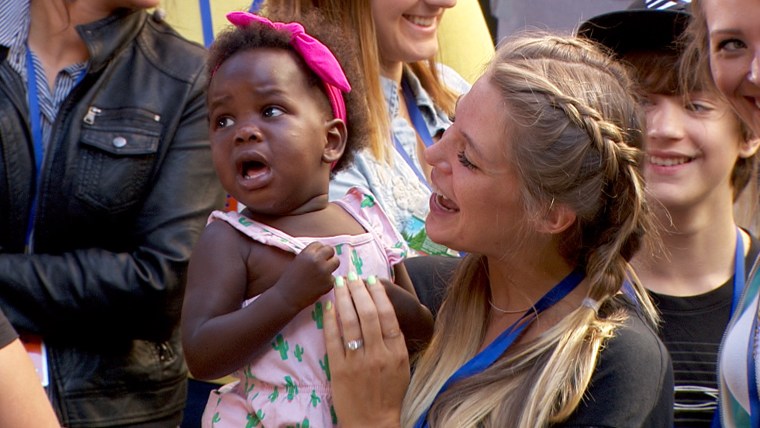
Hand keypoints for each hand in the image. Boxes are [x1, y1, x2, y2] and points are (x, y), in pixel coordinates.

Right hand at [275, 242, 338, 309]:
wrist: (286, 297)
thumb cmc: (288, 280)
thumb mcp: (297, 261)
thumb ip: (309, 255)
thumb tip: (321, 252)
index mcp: (307, 253)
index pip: (319, 244)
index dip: (318, 250)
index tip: (316, 256)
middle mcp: (317, 260)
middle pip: (330, 250)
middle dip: (327, 256)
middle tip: (323, 263)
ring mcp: (324, 271)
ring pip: (336, 262)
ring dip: (331, 266)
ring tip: (323, 273)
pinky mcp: (329, 283)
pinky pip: (333, 277)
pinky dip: (328, 280)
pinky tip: (319, 284)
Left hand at [324, 274, 408, 427]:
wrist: (372, 423)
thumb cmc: (389, 393)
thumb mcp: (401, 365)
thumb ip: (394, 340)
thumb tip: (385, 311)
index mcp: (396, 351)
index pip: (387, 314)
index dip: (378, 294)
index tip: (370, 280)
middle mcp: (378, 354)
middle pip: (368, 313)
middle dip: (359, 291)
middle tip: (352, 276)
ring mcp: (358, 362)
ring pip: (350, 323)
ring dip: (343, 299)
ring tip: (339, 284)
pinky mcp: (339, 370)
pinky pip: (333, 340)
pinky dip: (330, 321)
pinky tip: (328, 307)